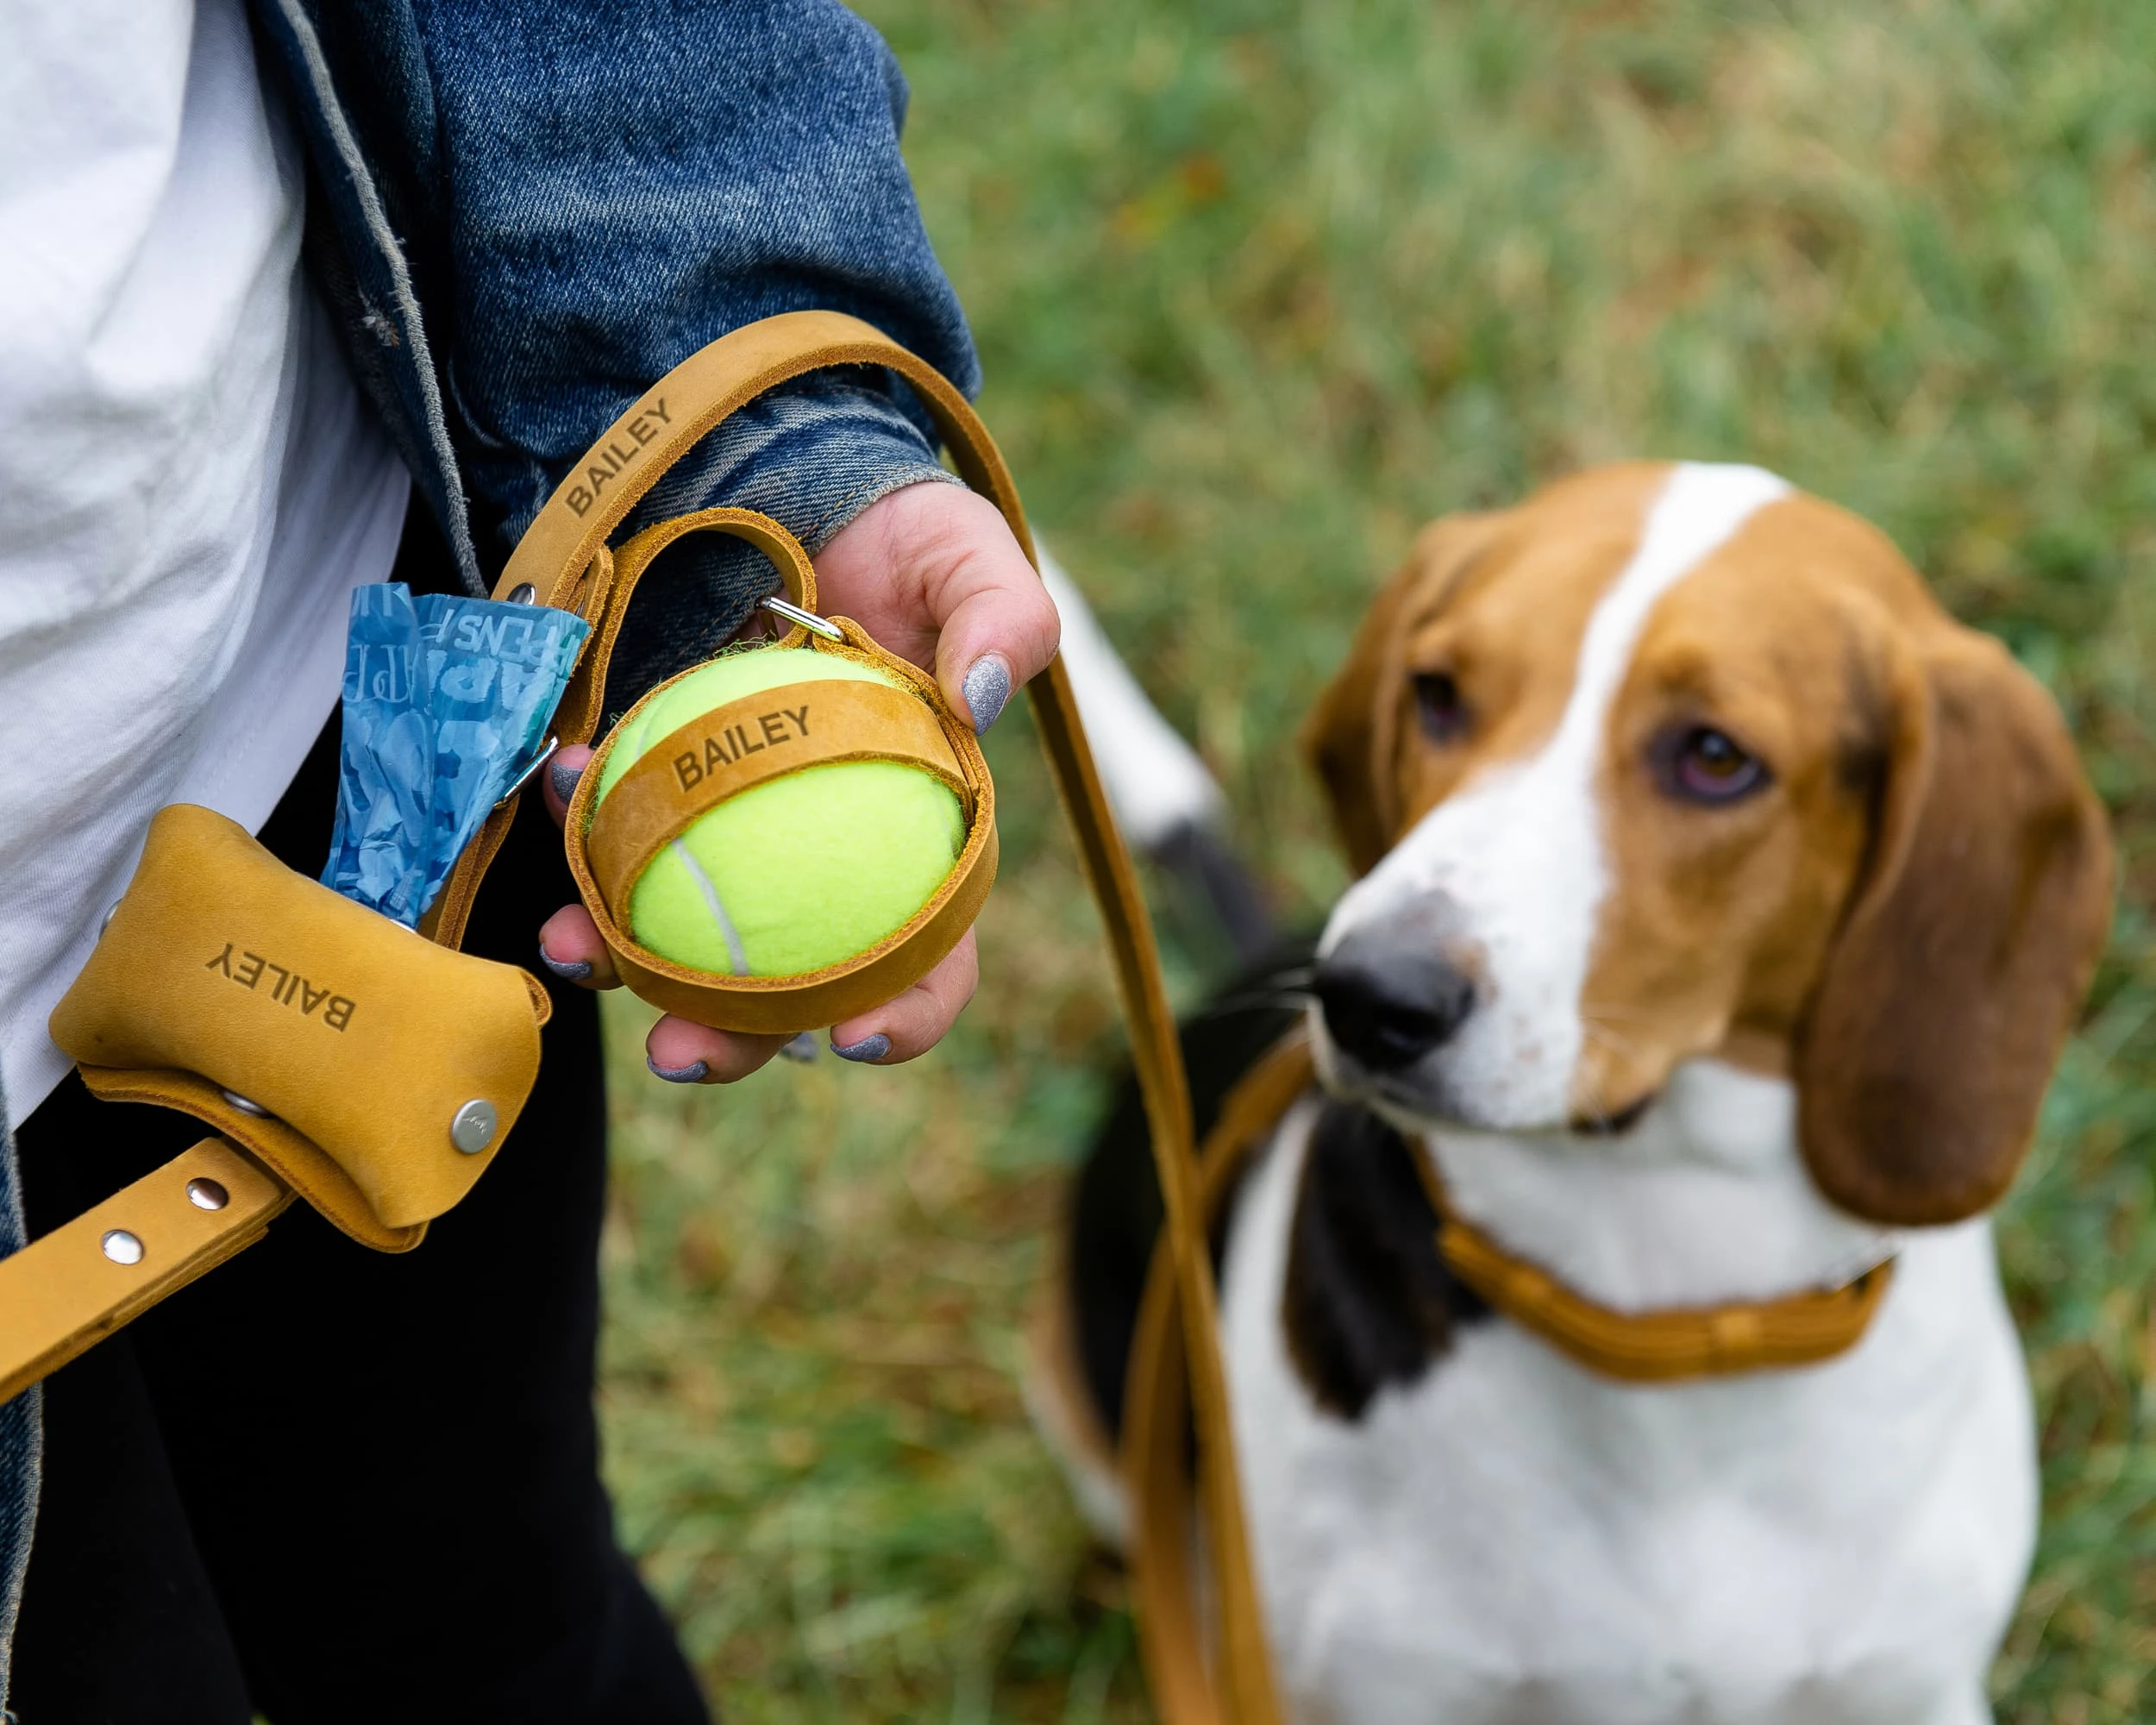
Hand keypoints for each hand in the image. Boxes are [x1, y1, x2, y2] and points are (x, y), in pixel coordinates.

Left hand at [534, 480, 1058, 1083]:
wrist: (802, 488)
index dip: (903, 1013)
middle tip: (677, 1050)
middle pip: (787, 988)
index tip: (852, 1035)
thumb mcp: (972, 557)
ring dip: (622, 959)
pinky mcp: (660, 790)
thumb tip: (980, 699)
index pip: (932, 956)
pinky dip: (582, 828)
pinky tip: (562, 783)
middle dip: (728, 1039)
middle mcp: (822, 861)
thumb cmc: (908, 542)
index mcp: (922, 843)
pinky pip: (617, 834)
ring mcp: (734, 834)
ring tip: (568, 942)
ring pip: (682, 936)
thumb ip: (1004, 616)